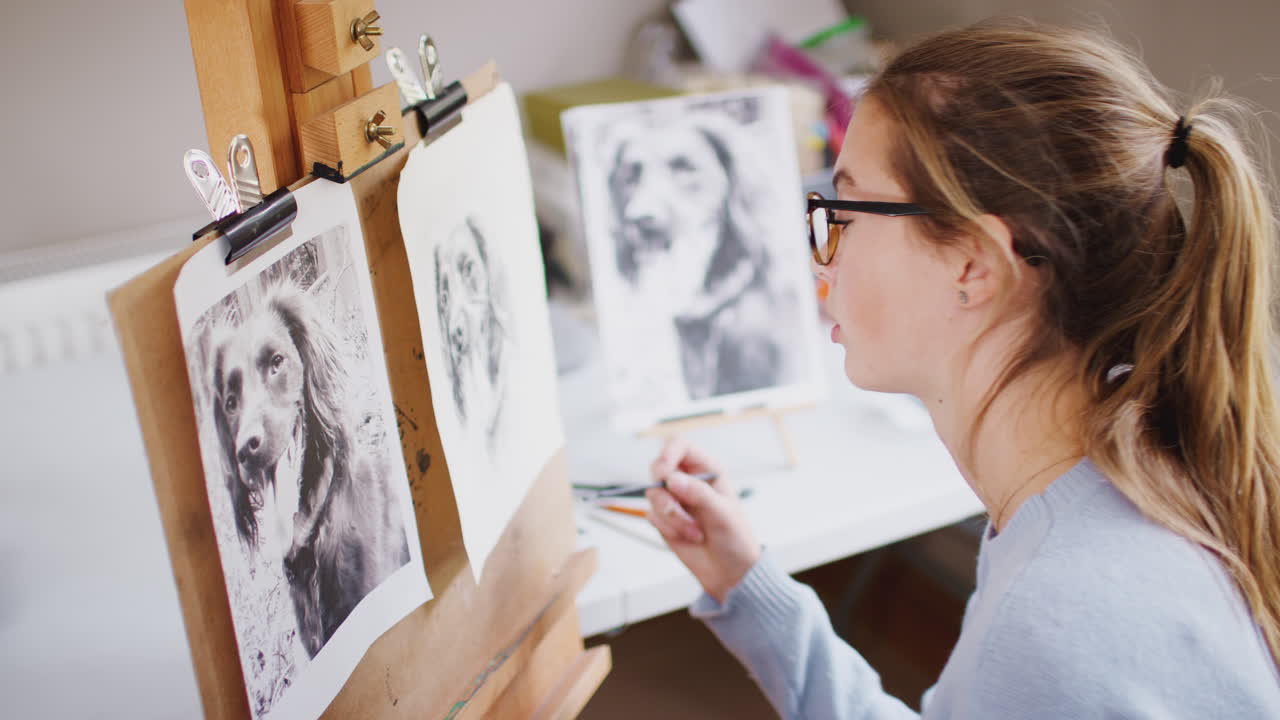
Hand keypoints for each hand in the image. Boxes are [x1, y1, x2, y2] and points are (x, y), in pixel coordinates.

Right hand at [646, 436, 760, 603]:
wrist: (729, 571)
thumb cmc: (736, 538)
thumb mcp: (723, 513)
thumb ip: (699, 494)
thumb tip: (672, 479)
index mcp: (706, 469)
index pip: (679, 445)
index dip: (668, 453)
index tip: (665, 473)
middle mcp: (687, 480)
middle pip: (658, 467)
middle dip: (664, 491)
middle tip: (676, 507)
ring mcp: (674, 499)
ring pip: (653, 494)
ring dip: (671, 516)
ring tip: (694, 531)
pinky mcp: (664, 519)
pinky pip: (652, 515)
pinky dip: (667, 528)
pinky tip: (687, 537)